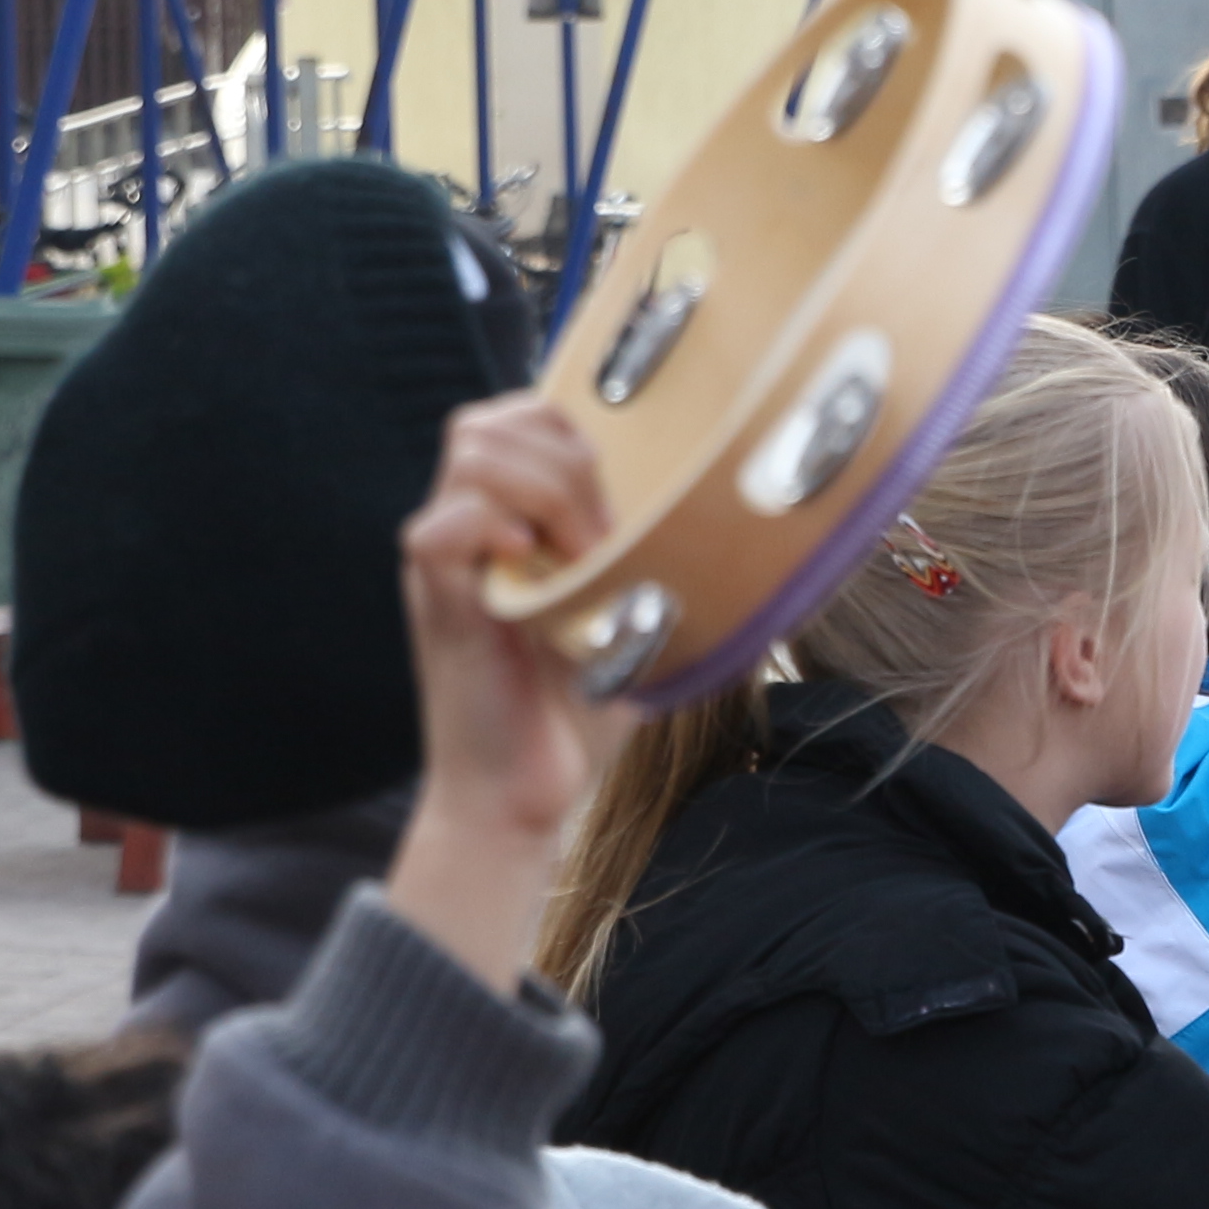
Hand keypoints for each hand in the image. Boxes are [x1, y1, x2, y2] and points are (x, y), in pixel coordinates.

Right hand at [392, 396, 635, 992]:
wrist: (526, 793)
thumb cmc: (581, 709)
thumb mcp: (644, 619)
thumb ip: (679, 568)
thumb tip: (773, 541)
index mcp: (516, 518)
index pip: (527, 415)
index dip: (576, 423)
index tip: (630, 486)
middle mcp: (473, 526)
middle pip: (491, 420)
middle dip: (566, 454)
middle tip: (609, 530)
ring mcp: (450, 560)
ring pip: (470, 455)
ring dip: (544, 491)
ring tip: (585, 555)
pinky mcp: (437, 602)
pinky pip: (435, 528)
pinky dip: (488, 529)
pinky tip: (532, 566)